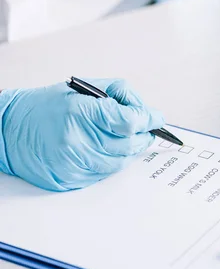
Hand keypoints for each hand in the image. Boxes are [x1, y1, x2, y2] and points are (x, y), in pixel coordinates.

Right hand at [0, 79, 163, 190]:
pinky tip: (108, 149)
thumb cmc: (46, 106)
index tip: (157, 118)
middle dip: (143, 135)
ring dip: (129, 150)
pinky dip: (112, 162)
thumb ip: (118, 96)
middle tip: (149, 128)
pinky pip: (104, 174)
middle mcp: (76, 141)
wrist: (10, 130)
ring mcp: (73, 164)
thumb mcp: (83, 88)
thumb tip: (147, 113)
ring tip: (128, 137)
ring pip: (120, 162)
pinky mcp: (70, 180)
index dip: (147, 119)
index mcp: (80, 112)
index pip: (128, 121)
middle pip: (128, 144)